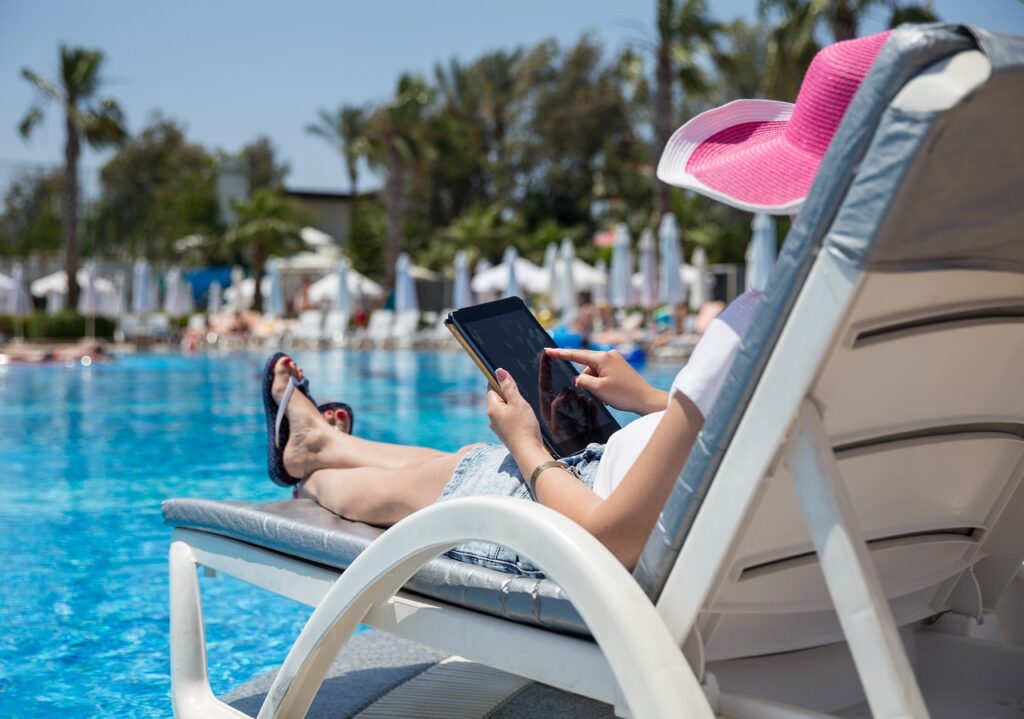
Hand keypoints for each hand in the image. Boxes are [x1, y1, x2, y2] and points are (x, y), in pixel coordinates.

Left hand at [487, 368, 543, 452]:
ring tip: (525, 410)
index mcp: (492, 408)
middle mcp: (492, 418)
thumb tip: (499, 371)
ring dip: (514, 406)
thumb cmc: (524, 427)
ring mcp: (498, 428)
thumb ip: (509, 386)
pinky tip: (525, 420)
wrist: (529, 453)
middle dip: (509, 395)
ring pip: (504, 410)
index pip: (492, 388)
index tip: (511, 380)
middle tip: (522, 396)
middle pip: (498, 399)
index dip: (501, 381)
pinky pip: (509, 419)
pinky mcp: (506, 434)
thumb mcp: (518, 402)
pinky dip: (516, 417)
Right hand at [544, 347, 666, 414]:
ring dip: (595, 384)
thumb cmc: (623, 394)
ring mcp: (615, 360)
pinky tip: (611, 393)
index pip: (576, 355)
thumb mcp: (598, 389)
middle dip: (586, 380)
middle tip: (599, 393)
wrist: (646, 399)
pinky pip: (602, 374)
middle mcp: (609, 355)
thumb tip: (578, 378)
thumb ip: (583, 381)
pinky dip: (601, 383)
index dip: (560, 354)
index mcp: (602, 358)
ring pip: (594, 372)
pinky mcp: (619, 367)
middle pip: (586, 366)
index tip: (548, 350)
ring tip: (608, 395)